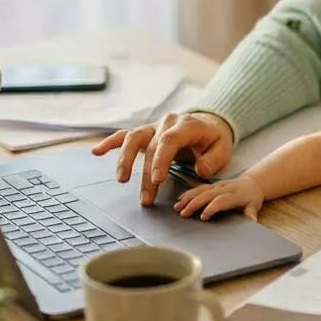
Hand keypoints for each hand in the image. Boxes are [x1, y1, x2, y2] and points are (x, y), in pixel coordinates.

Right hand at [91, 111, 233, 205]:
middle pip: (151, 146)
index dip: (161, 159)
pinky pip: (124, 135)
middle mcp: (167, 123)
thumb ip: (213, 160)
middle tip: (146, 198)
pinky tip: (96, 152)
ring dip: (125, 159)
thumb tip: (201, 170)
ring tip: (121, 180)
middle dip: (146, 174)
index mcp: (186, 125)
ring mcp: (154, 127)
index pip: (170, 140)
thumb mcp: (223, 149)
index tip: (157, 179)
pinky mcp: (145, 133)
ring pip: (133, 138)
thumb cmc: (214, 140)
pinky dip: (110, 143)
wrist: (209, 124)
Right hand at [174, 176, 265, 220]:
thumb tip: (251, 221)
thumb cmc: (252, 198)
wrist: (252, 183)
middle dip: (194, 203)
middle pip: (207, 194)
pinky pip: (199, 187)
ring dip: (188, 198)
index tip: (203, 217)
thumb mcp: (255, 206)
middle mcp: (224, 188)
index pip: (221, 200)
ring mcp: (217, 185)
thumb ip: (251, 213)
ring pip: (201, 190)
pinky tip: (180, 199)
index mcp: (235, 194)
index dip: (212, 207)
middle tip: (183, 213)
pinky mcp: (212, 184)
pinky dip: (188, 193)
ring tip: (177, 207)